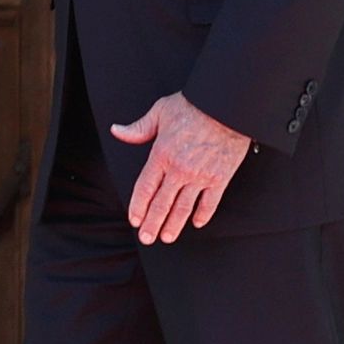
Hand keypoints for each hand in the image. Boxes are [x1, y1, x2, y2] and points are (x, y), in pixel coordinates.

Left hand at [112, 92, 250, 242]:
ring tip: (166, 237)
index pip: (144, 188)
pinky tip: (196, 223)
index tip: (134, 220)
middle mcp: (179, 170)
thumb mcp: (160, 111)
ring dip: (173, 225)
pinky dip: (202, 215)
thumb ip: (139, 128)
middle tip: (146, 238)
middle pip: (161, 203)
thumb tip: (117, 131)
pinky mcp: (220, 178)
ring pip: (183, 207)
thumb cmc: (193, 106)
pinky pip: (210, 202)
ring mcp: (200, 176)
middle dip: (152, 224)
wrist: (226, 106)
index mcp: (161, 155)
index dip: (138, 207)